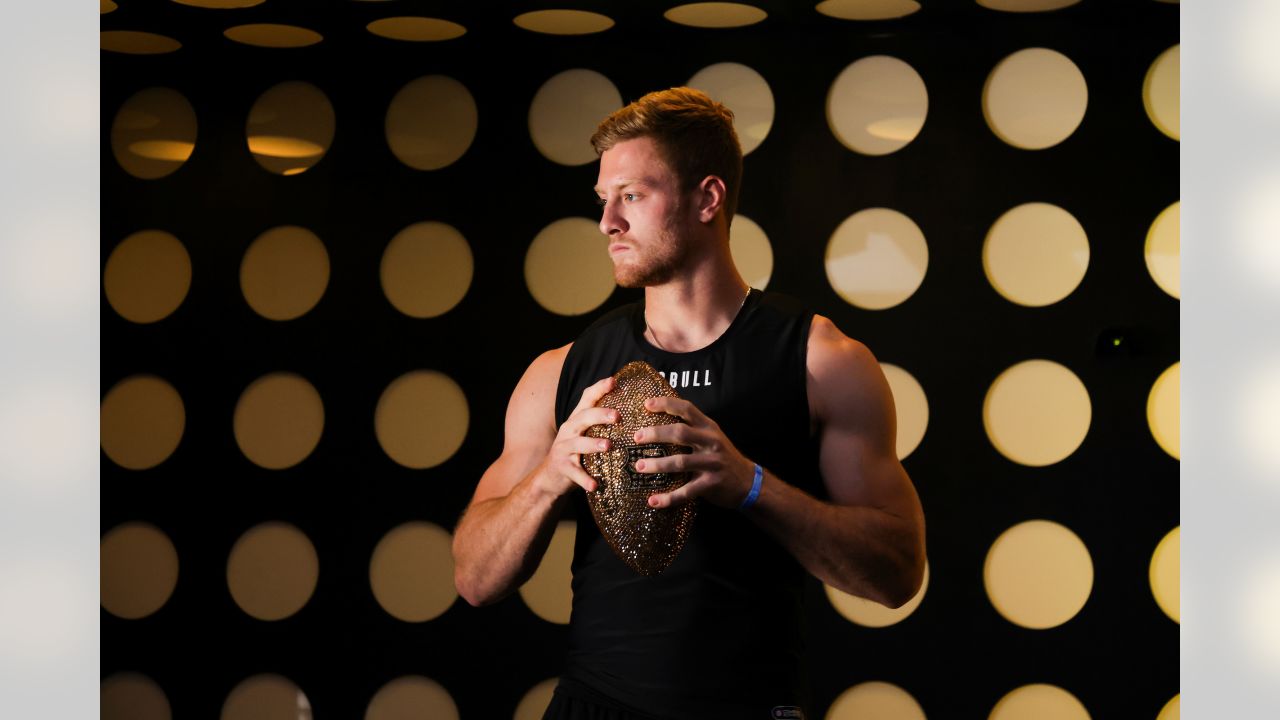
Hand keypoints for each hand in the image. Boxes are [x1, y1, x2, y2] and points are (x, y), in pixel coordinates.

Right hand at [534, 376, 618, 496]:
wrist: (551, 477)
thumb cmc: (576, 452)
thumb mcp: (584, 434)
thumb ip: (600, 423)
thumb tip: (630, 410)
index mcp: (577, 419)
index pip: (587, 399)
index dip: (599, 388)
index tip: (614, 381)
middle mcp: (569, 430)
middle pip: (583, 417)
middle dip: (600, 415)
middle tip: (617, 416)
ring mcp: (564, 449)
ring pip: (578, 444)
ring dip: (593, 444)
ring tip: (608, 446)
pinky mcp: (562, 467)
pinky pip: (574, 473)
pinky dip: (584, 479)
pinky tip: (595, 485)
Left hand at [631, 396, 755, 509]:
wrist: (748, 482)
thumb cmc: (722, 457)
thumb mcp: (712, 437)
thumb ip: (692, 429)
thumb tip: (659, 421)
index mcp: (709, 427)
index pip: (687, 409)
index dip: (667, 404)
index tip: (647, 403)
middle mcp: (711, 442)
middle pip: (680, 433)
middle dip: (655, 434)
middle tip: (636, 438)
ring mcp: (712, 463)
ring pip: (680, 462)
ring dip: (657, 465)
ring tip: (639, 466)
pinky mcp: (711, 484)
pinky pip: (686, 492)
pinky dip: (668, 498)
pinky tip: (653, 500)